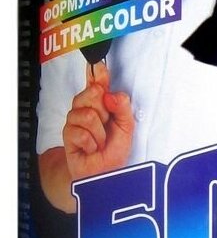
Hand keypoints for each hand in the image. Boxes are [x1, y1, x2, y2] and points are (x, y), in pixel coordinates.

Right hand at [62, 62, 134, 180]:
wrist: (103, 172)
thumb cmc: (113, 150)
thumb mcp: (127, 127)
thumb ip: (123, 107)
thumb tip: (111, 94)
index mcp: (101, 103)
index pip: (96, 81)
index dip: (97, 72)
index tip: (99, 65)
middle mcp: (85, 108)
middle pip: (92, 93)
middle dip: (104, 112)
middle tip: (107, 126)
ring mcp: (75, 120)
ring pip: (87, 114)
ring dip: (99, 133)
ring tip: (100, 142)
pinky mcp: (68, 135)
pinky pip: (82, 133)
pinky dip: (92, 144)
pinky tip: (92, 149)